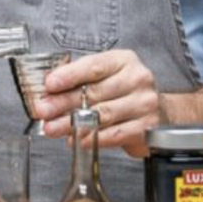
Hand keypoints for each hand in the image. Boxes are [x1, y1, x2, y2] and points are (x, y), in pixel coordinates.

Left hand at [36, 49, 166, 156]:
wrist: (158, 112)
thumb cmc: (125, 93)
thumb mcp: (105, 77)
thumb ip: (80, 80)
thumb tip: (50, 89)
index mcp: (124, 61)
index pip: (94, 66)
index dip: (69, 75)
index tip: (50, 85)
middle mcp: (137, 78)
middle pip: (94, 92)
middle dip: (64, 102)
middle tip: (44, 111)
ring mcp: (144, 103)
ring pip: (102, 114)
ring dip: (73, 123)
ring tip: (54, 128)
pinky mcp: (146, 126)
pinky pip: (115, 134)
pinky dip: (94, 138)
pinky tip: (78, 140)